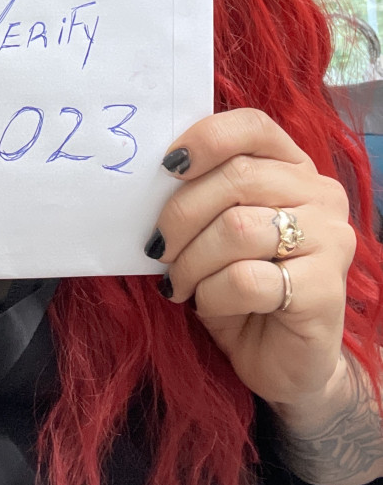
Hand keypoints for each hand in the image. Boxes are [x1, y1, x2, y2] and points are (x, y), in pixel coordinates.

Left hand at [150, 108, 355, 407]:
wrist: (282, 358)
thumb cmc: (241, 283)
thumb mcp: (219, 227)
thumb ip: (204, 191)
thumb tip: (153, 175)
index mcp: (294, 167)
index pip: (253, 126)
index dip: (206, 138)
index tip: (167, 166)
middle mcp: (321, 195)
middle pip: (237, 177)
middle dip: (182, 214)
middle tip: (157, 247)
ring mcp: (330, 240)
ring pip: (237, 228)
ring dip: (191, 260)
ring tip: (178, 283)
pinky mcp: (327, 290)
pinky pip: (247, 279)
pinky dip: (212, 293)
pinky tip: (207, 303)